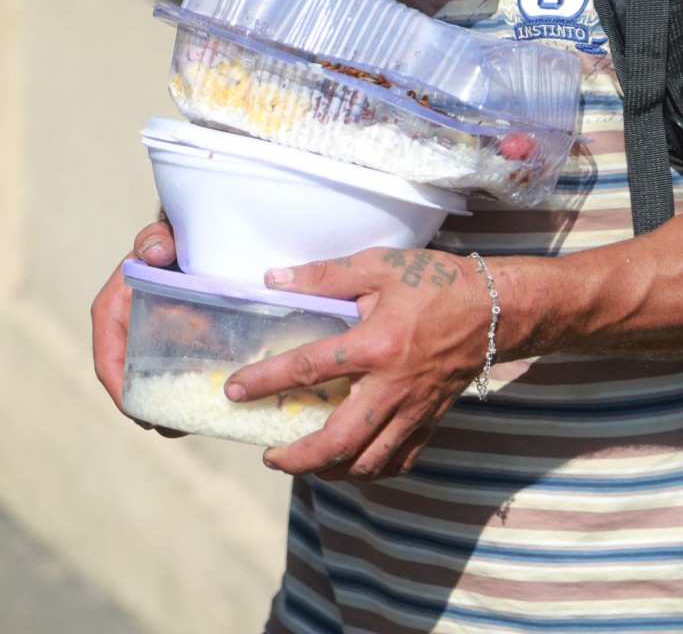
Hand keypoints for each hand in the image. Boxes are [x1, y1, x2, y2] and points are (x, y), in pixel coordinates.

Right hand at [91, 218, 183, 436]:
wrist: (188, 241)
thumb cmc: (169, 242)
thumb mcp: (160, 240)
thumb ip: (155, 241)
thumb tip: (155, 254)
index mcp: (112, 312)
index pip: (108, 359)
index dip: (120, 390)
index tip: (140, 415)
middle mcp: (126, 333)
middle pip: (130, 380)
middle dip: (148, 408)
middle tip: (175, 428)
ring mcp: (148, 342)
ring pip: (154, 381)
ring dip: (170, 405)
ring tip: (194, 424)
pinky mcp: (172, 345)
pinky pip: (176, 371)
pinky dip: (189, 387)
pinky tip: (212, 400)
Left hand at [225, 248, 493, 479]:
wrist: (496, 308)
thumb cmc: (437, 282)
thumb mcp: (380, 266)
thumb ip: (325, 275)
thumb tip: (273, 279)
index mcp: (375, 346)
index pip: (308, 370)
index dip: (265, 382)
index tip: (235, 391)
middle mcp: (392, 387)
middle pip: (338, 442)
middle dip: (297, 458)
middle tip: (269, 455)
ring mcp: (414, 410)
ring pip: (368, 461)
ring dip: (330, 471)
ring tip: (304, 462)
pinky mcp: (431, 419)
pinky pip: (400, 460)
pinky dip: (372, 470)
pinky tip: (353, 462)